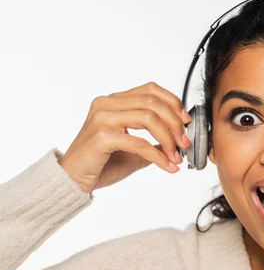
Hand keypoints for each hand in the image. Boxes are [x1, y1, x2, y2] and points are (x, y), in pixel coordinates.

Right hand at [58, 82, 192, 193]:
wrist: (72, 180)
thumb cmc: (101, 163)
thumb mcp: (134, 149)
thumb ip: (154, 140)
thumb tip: (180, 139)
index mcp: (114, 102)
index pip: (150, 89)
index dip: (173, 102)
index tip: (186, 120)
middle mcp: (107, 104)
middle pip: (153, 103)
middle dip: (175, 123)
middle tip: (185, 143)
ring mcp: (103, 118)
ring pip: (149, 118)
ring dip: (169, 138)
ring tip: (177, 156)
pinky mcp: (102, 136)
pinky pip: (140, 143)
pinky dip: (158, 156)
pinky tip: (167, 166)